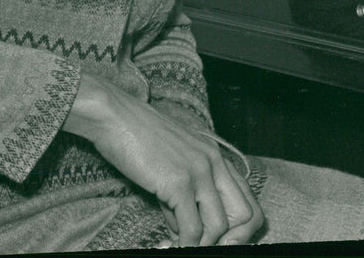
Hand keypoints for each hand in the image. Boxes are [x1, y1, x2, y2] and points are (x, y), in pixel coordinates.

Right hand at [64, 72, 263, 245]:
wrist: (116, 118)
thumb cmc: (137, 139)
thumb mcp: (172, 163)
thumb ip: (185, 195)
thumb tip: (186, 231)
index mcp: (215, 156)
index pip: (247, 199)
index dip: (240, 228)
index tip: (217, 240)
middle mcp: (214, 162)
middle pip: (246, 214)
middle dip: (229, 239)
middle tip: (203, 246)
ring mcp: (199, 172)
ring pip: (219, 227)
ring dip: (202, 243)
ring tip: (181, 245)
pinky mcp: (179, 183)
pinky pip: (193, 229)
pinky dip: (185, 244)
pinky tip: (169, 244)